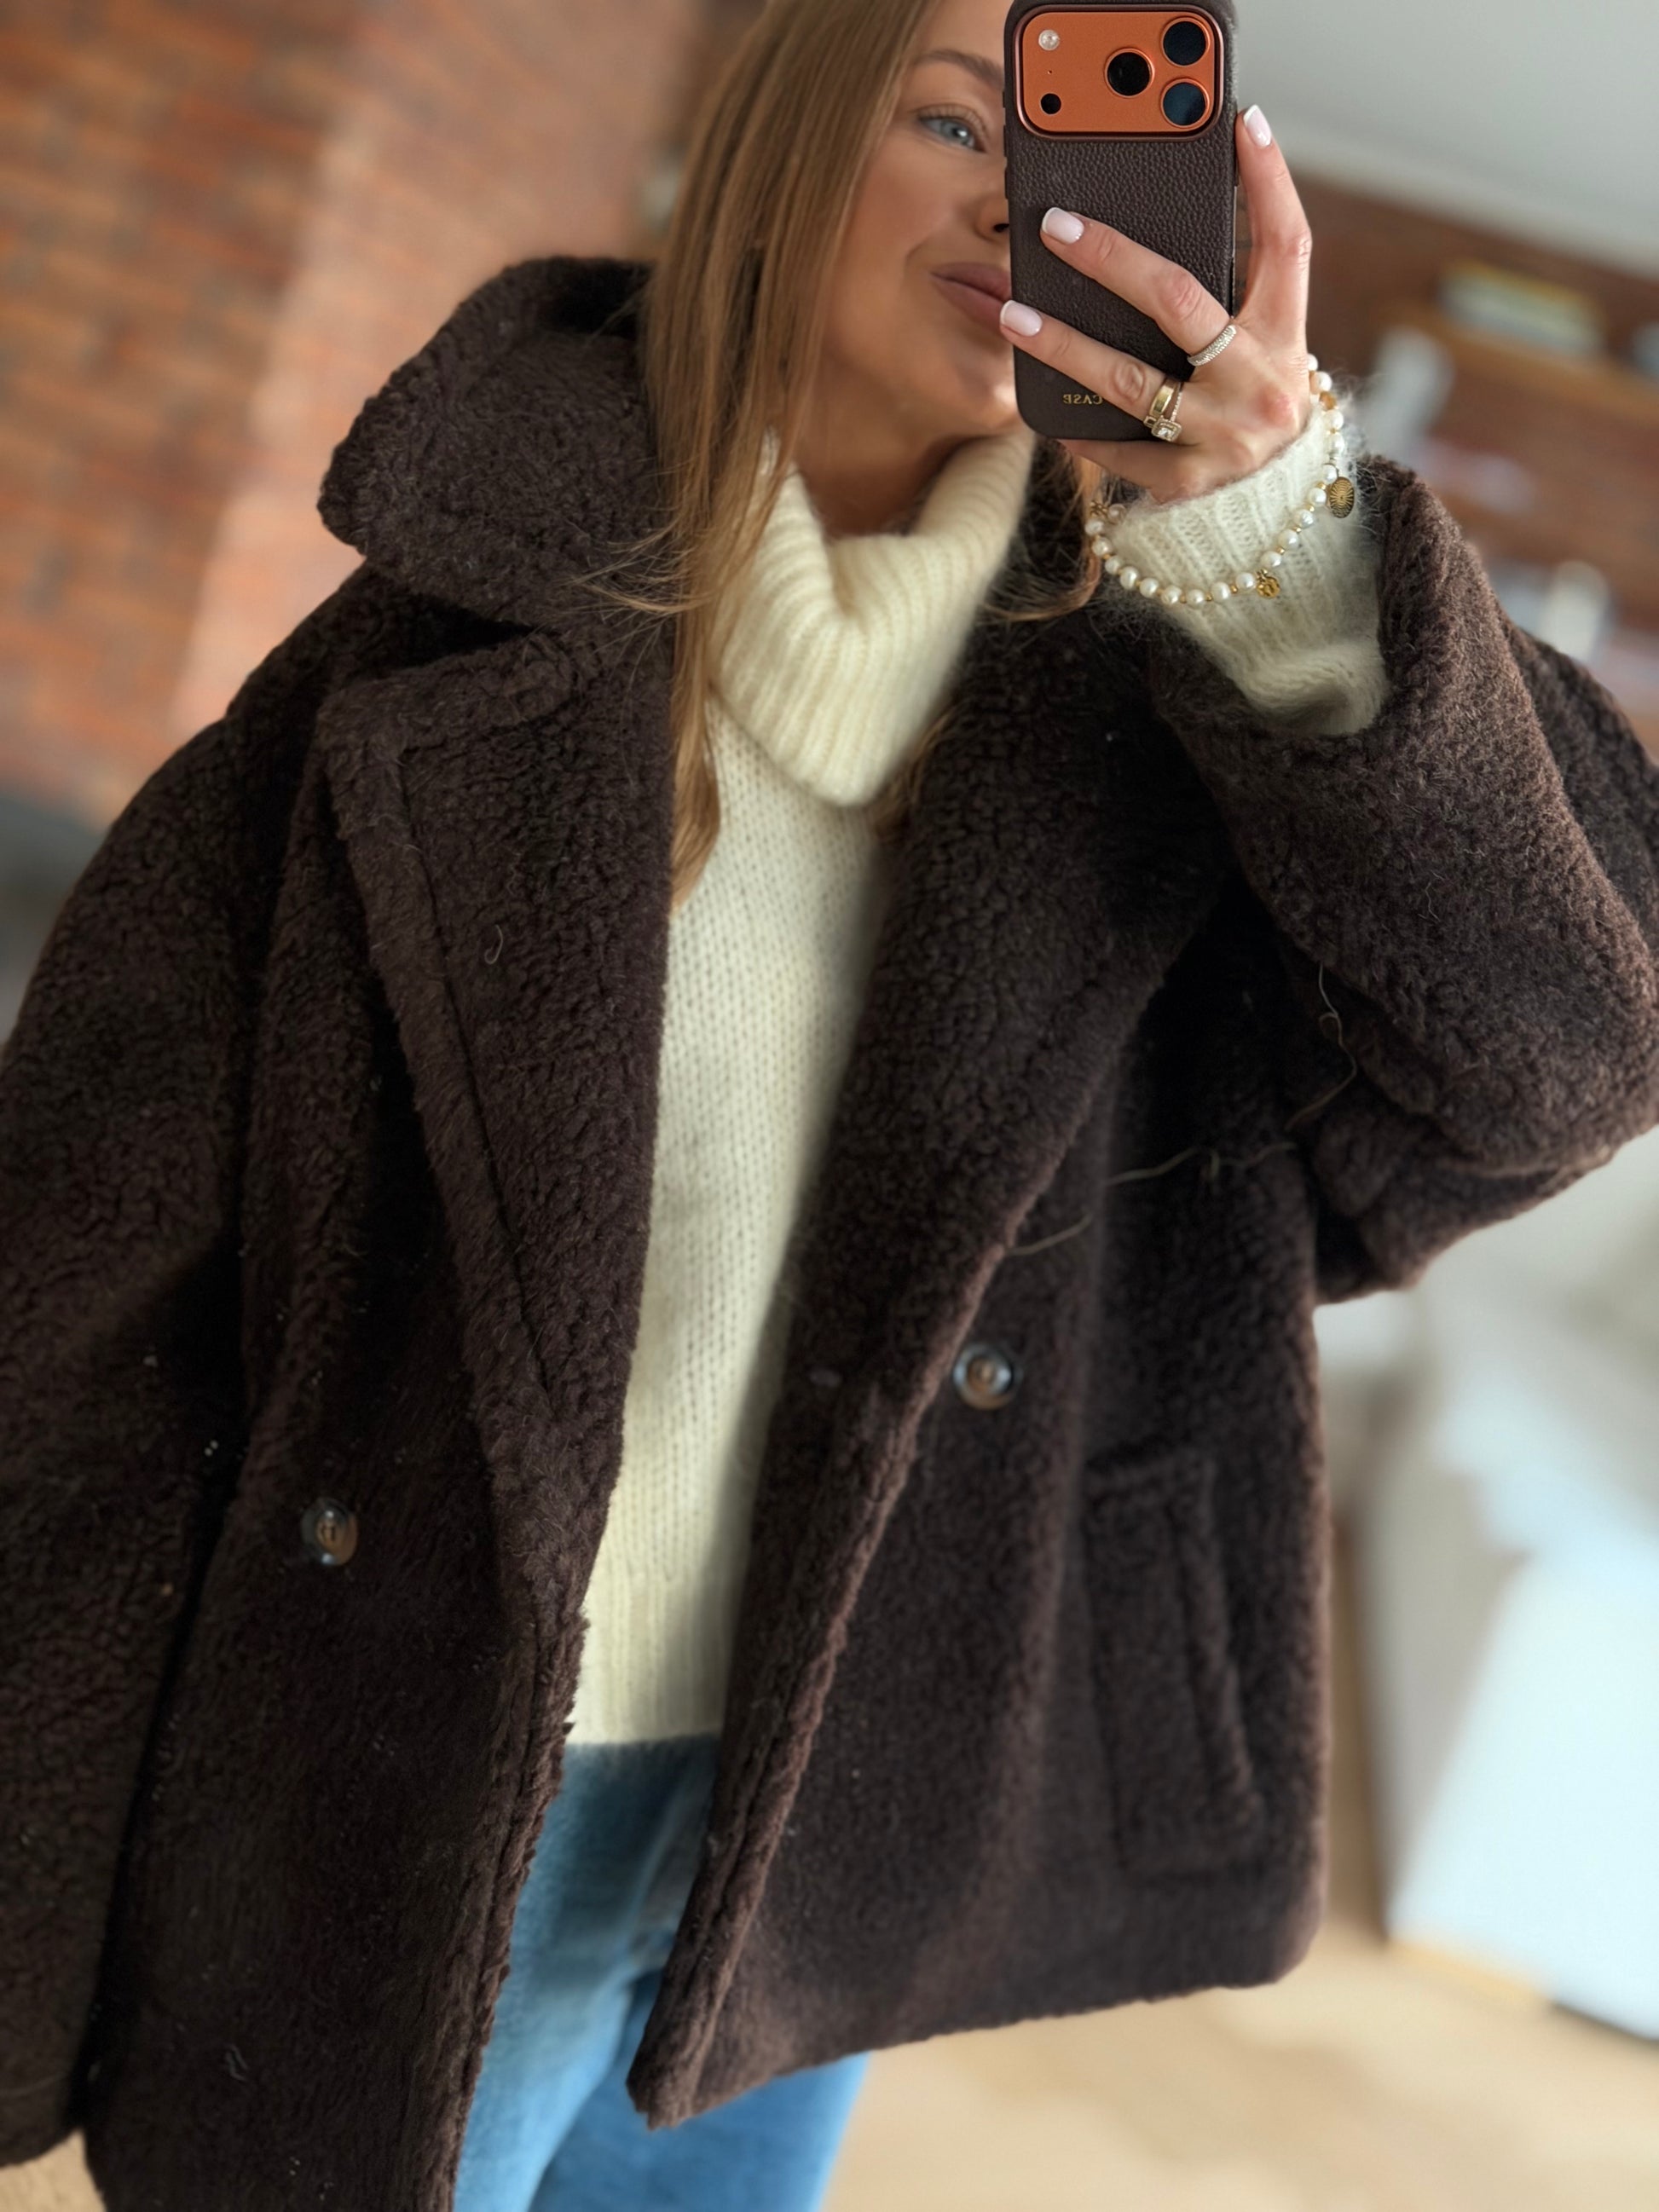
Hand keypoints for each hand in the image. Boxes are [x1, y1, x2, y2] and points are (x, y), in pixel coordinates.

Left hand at [998, 105, 1317, 501]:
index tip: (1243, 121)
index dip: (1269, 181)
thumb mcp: (1265, 348)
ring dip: (1065, 345)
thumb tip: (1161, 228)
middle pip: (1179, 302)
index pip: (1285, 245)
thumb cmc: (1256, 404)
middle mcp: (1257, 383)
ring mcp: (1221, 436)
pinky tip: (1041, 409)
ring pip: (1131, 382)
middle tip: (1056, 228)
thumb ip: (1231, 296)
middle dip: (1112, 258)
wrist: (1280, 505)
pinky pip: (1120, 449)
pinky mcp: (1187, 483)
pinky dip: (1080, 428)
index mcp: (1284, 337)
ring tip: (1014, 314)